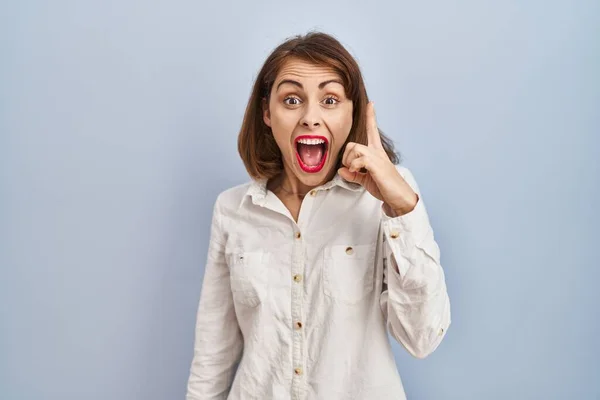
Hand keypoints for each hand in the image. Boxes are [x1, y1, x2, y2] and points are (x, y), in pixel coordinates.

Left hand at [338, 102, 417, 216]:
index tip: (371, 104)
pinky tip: (356, 172)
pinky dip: (353, 166)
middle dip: (346, 156)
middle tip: (350, 169)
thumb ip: (353, 174)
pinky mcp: (377, 165)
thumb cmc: (384, 187)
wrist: (399, 197)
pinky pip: (359, 159)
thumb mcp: (365, 180)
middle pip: (353, 144)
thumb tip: (341, 171)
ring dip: (349, 161)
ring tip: (355, 172)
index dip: (371, 117)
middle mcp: (377, 152)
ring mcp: (377, 158)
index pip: (372, 131)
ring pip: (355, 149)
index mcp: (376, 153)